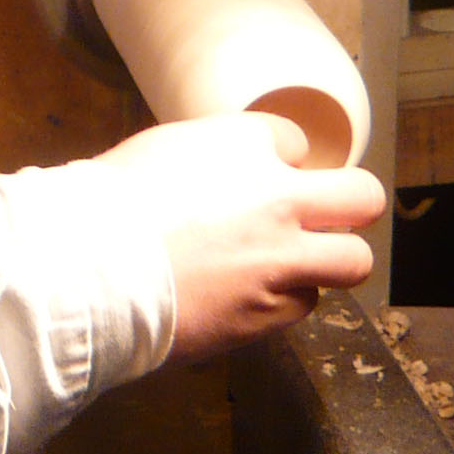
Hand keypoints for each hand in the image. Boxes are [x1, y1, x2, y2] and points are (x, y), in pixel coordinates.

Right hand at [82, 113, 384, 363]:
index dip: (282, 161)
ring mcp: (281, 259)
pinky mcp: (271, 312)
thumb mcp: (163, 151)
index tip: (267, 176)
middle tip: (329, 215)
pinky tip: (253, 295)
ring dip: (329, 261)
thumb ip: (213, 157)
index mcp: (246, 144)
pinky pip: (304, 304)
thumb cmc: (109, 206)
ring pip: (352, 261)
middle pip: (363, 197)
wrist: (90, 269)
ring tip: (298, 264)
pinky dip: (284, 300)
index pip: (297, 142)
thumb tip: (231, 176)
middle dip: (351, 204)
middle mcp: (278, 198)